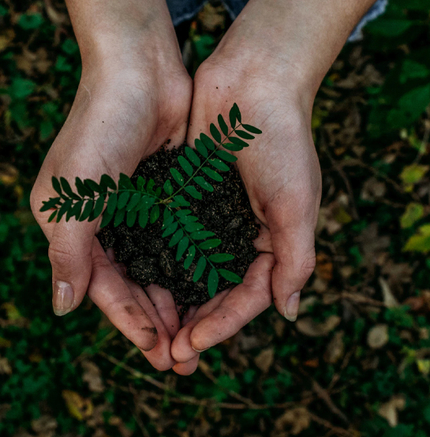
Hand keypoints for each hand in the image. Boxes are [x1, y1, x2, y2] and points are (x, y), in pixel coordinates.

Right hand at [31, 56, 191, 370]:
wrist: (139, 70)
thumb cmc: (100, 126)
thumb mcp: (73, 194)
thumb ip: (67, 252)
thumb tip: (62, 308)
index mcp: (73, 224)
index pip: (102, 286)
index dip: (128, 320)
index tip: (156, 350)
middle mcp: (103, 220)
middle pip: (132, 283)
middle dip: (155, 319)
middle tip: (182, 357)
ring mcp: (137, 207)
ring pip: (157, 266)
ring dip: (175, 299)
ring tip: (198, 333)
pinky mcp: (166, 193)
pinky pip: (177, 239)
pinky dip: (189, 265)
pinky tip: (208, 288)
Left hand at [170, 55, 320, 374]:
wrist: (253, 82)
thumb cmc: (282, 140)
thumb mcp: (298, 203)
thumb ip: (295, 259)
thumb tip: (288, 312)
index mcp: (271, 240)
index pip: (247, 296)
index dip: (222, 324)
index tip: (193, 345)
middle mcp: (239, 232)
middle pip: (214, 290)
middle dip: (193, 322)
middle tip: (168, 355)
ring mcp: (210, 214)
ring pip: (188, 269)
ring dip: (172, 300)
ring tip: (150, 330)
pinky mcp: (185, 194)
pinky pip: (170, 234)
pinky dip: (157, 259)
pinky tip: (138, 281)